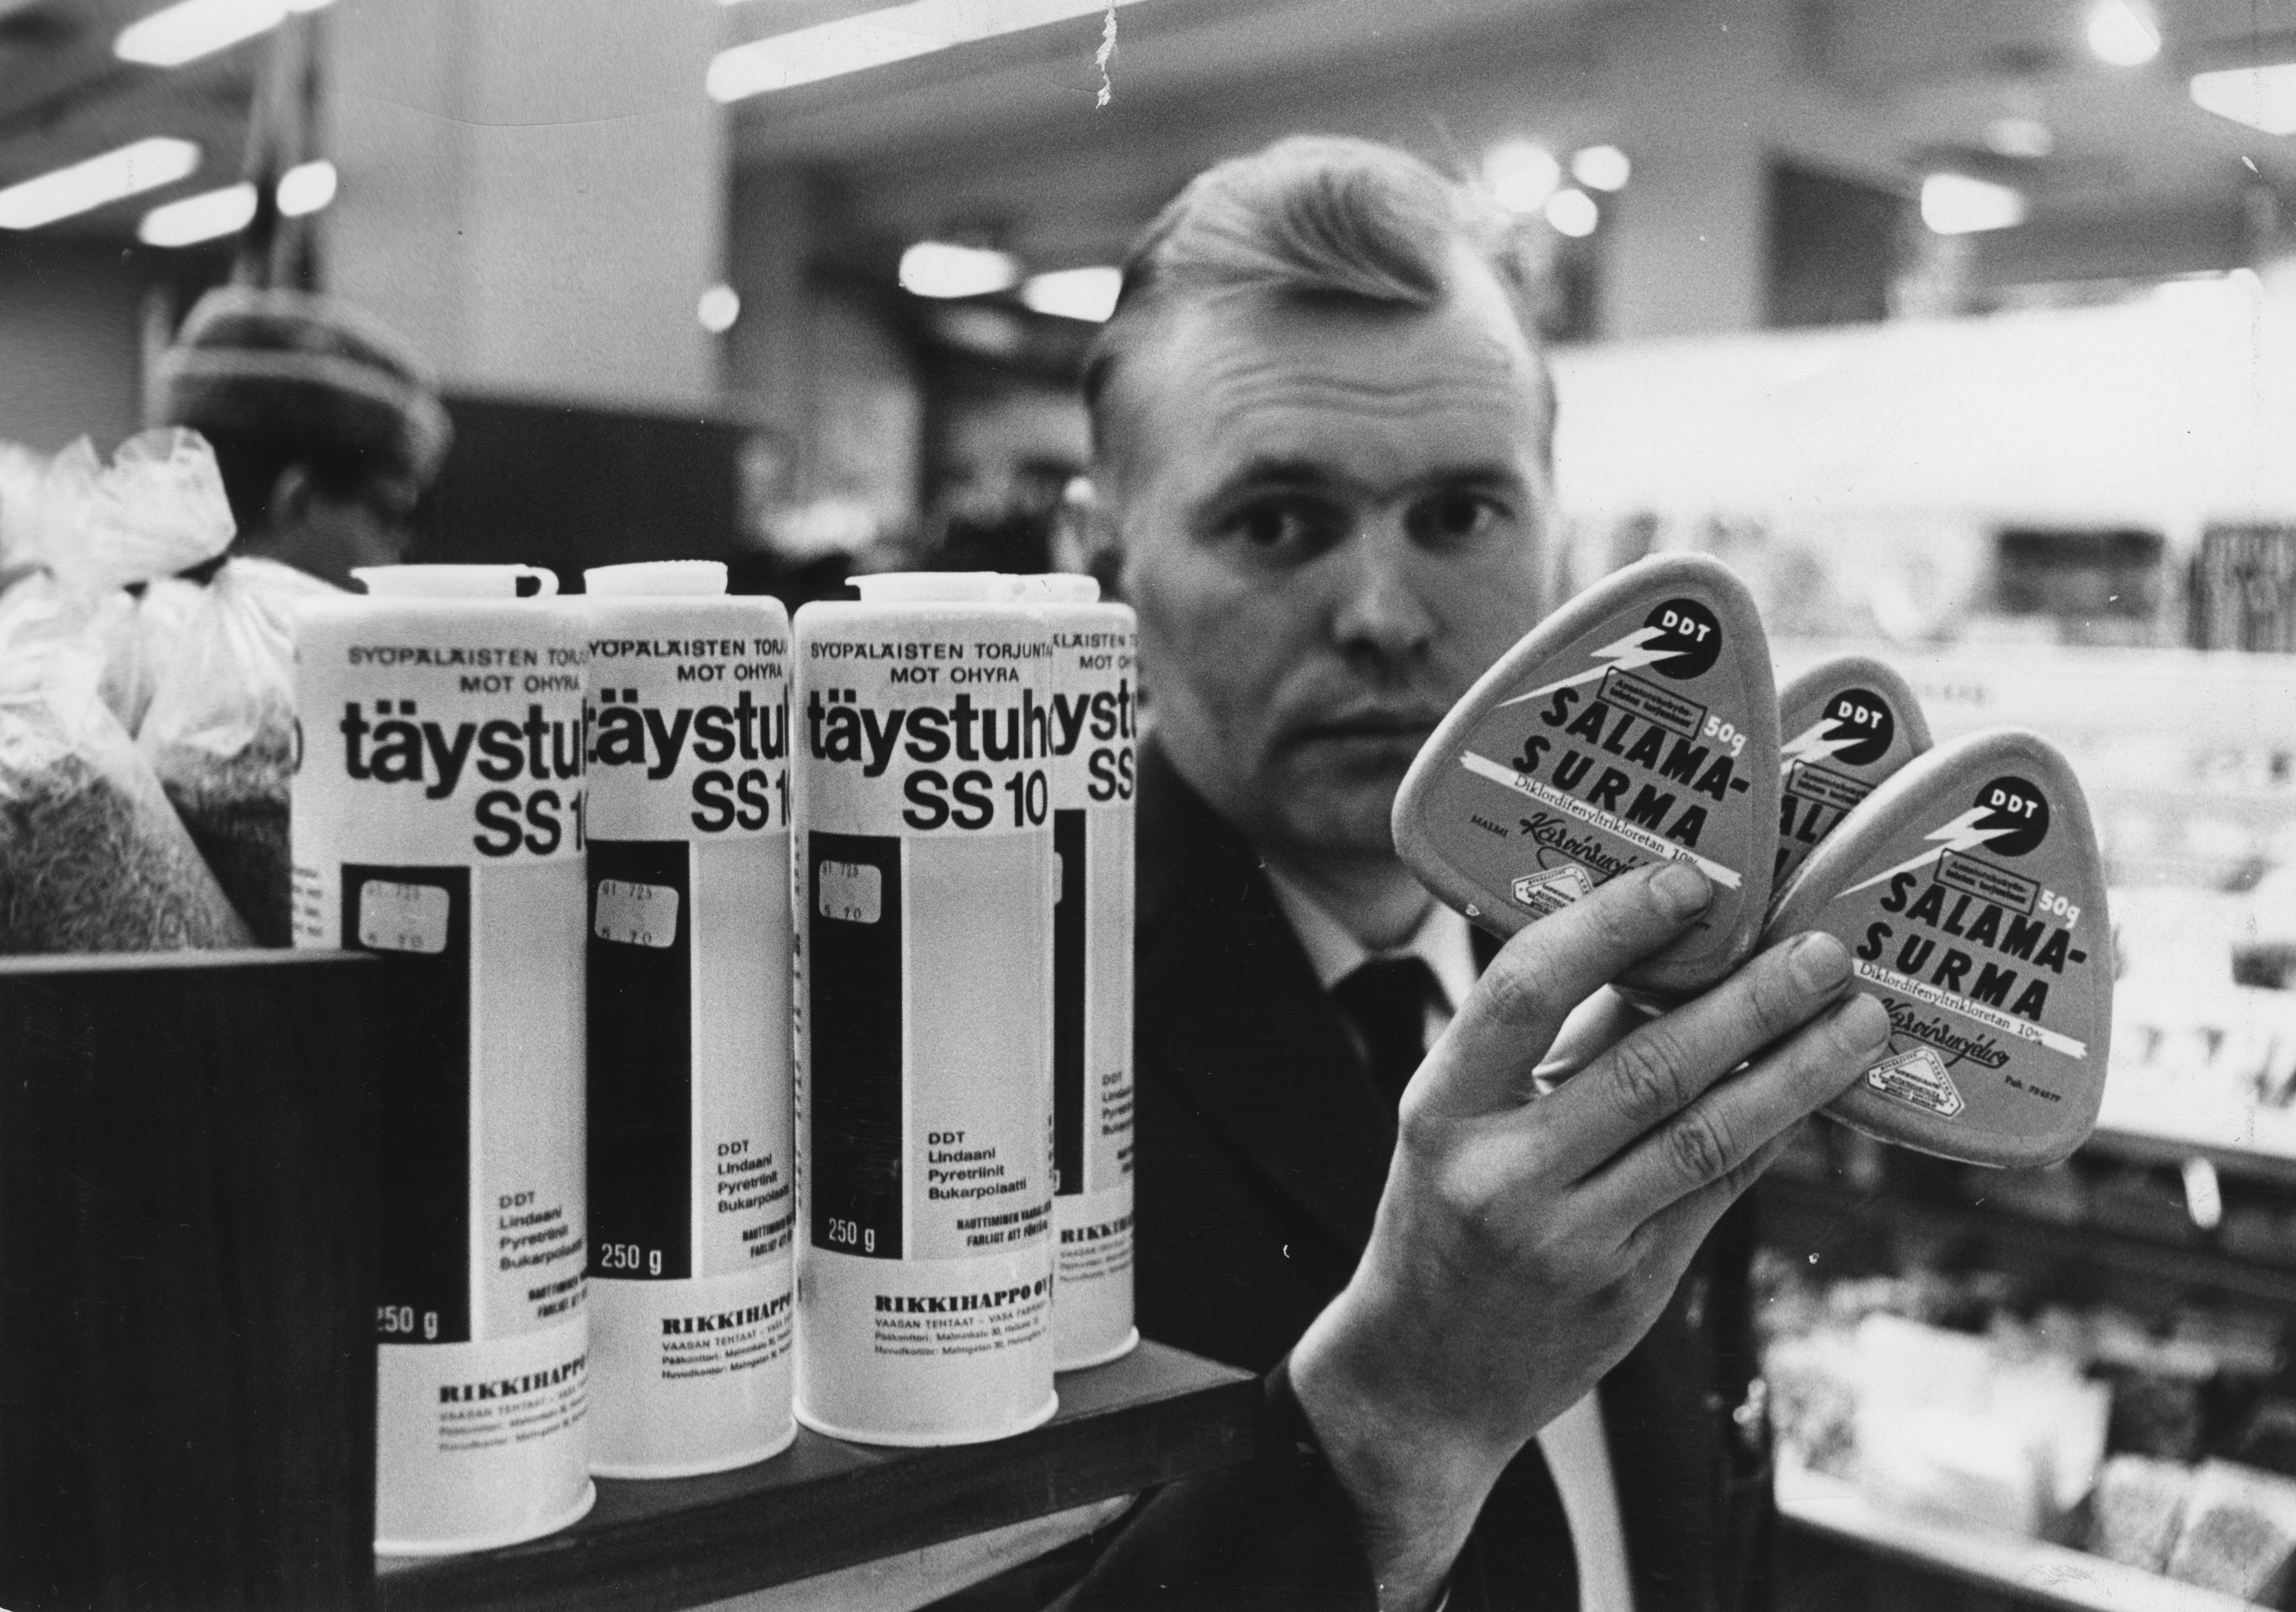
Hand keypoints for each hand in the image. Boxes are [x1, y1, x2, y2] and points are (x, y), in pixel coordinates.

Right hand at [1288, 860, 1890, 1610]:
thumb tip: (1663, 945)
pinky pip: (1716, 1193)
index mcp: (1441, 1108)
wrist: (1420, 1377)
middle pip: (1644, 1065)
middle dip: (1748, 1000)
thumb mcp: (1464, 1123)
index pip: (1523, 990)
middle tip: (1822, 950)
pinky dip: (1771, 1133)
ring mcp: (1566, 1239)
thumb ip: (1556, 1040)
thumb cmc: (1445, 1218)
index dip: (1611, 925)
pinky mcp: (1626, 1290)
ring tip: (1860, 1017)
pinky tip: (1817, 1091)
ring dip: (1794, 1071)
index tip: (1689, 879)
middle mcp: (1500, 1173)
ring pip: (1704, 1135)